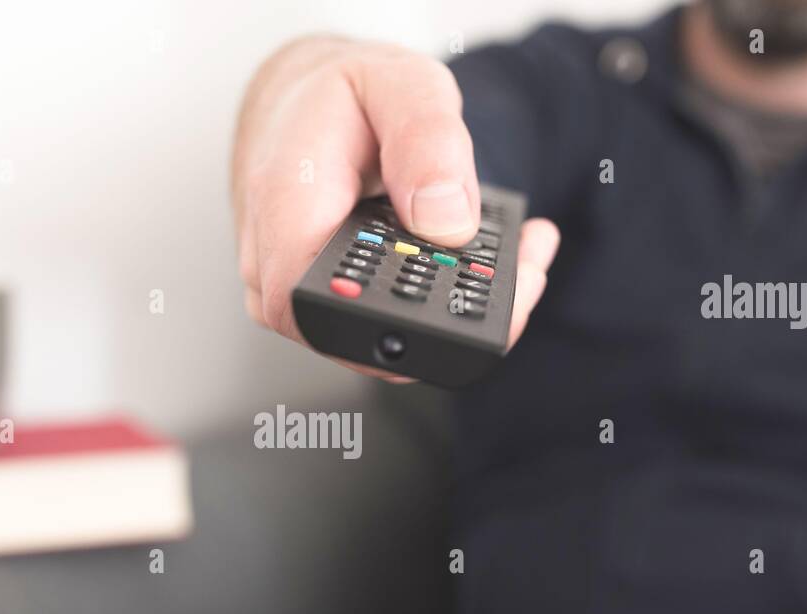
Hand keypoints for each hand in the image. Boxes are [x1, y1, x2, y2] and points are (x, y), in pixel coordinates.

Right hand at [232, 37, 559, 380]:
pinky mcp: (328, 303)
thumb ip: (425, 142)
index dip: (395, 327)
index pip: (316, 308)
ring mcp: (300, 294)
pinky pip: (385, 320)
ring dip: (459, 308)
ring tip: (521, 260)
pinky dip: (442, 298)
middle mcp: (279, 266)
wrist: (301, 105)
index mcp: (286, 208)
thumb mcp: (397, 83)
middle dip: (458, 316)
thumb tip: (445, 221)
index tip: (470, 297)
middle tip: (527, 271)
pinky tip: (488, 263)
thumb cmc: (339, 94)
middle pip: (364, 337)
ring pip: (382, 336)